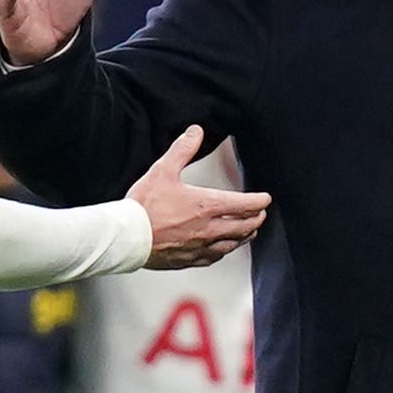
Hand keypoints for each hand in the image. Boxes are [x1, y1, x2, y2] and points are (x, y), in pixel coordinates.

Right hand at [127, 126, 269, 268]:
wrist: (127, 237)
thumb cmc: (143, 207)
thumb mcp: (163, 171)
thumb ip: (182, 150)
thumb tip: (195, 132)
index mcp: (206, 206)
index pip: (244, 204)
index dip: (259, 201)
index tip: (265, 199)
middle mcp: (209, 229)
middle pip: (244, 226)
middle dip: (256, 218)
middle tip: (260, 214)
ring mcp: (200, 247)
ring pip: (232, 244)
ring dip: (244, 236)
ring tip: (248, 232)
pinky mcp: (188, 259)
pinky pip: (214, 258)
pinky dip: (224, 251)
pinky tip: (221, 250)